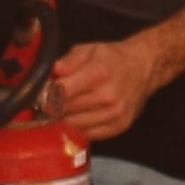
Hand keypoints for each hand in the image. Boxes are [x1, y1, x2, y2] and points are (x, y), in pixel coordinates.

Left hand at [43, 34, 169, 139]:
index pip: (60, 93)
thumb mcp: (89, 49)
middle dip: (52, 108)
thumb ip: (68, 61)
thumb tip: (51, 73)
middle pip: (65, 111)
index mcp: (98, 73)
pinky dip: (78, 128)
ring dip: (63, 120)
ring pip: (74, 125)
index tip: (39, 95)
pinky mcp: (119, 126)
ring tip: (62, 110)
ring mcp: (115, 113)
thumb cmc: (113, 58)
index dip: (45, 95)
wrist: (145, 68)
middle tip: (47, 104)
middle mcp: (107, 96)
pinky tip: (76, 118)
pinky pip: (88, 135)